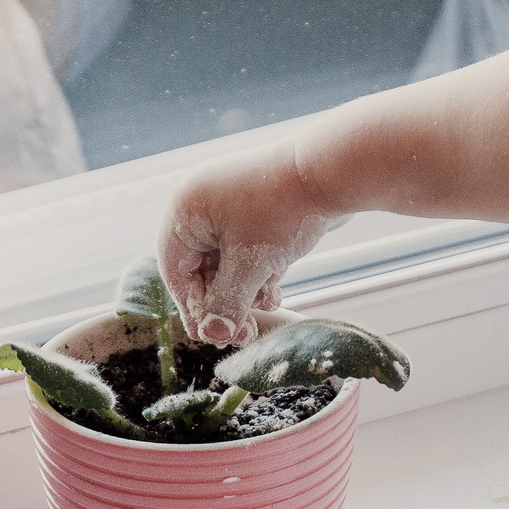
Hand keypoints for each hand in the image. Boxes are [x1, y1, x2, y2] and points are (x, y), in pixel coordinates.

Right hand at [158, 140, 341, 345]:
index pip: (176, 269)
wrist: (332, 171)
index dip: (192, 307)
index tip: (209, 337)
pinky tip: (274, 290)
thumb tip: (213, 337)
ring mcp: (232, 207)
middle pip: (202, 269)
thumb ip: (227, 303)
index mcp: (186, 209)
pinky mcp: (259, 212)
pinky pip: (248, 252)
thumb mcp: (250, 264)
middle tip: (242, 335)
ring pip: (228, 264)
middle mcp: (204, 205)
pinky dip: (258, 274)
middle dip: (224, 302)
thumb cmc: (282, 212)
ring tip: (265, 308)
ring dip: (244, 292)